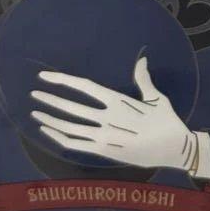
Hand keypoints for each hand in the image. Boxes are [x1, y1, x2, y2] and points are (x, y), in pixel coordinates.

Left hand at [30, 55, 198, 171]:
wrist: (174, 149)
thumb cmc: (166, 121)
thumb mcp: (156, 98)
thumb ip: (144, 80)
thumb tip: (142, 60)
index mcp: (119, 101)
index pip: (85, 87)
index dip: (64, 80)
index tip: (46, 77)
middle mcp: (108, 118)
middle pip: (72, 108)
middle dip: (51, 100)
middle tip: (35, 95)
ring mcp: (104, 136)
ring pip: (70, 127)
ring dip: (51, 120)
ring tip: (36, 113)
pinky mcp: (104, 151)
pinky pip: (76, 144)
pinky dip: (59, 138)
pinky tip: (49, 132)